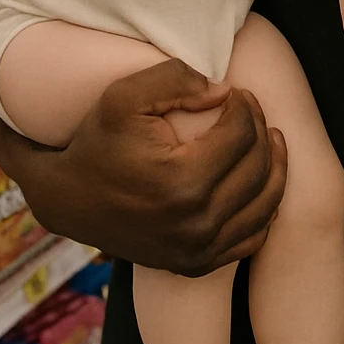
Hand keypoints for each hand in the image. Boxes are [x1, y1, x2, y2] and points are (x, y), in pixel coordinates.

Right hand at [0, 58, 287, 276]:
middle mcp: (196, 224)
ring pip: (265, 204)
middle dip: (261, 129)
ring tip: (268, 137)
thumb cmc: (98, 142)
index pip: (242, 134)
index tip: (236, 92)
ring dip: (274, 166)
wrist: (69, 200)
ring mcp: (199, 251)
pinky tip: (259, 180)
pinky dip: (264, 207)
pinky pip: (252, 237)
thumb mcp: (124, 96)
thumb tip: (224, 91)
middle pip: (258, 167)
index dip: (246, 106)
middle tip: (250, 108)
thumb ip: (176, 78)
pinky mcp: (197, 264)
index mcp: (182, 182)